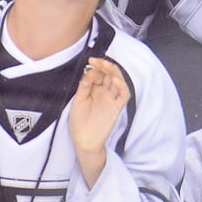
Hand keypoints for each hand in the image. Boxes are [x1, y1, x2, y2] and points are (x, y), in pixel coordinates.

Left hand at [69, 58, 129, 186]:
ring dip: (114, 72)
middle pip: (109, 75)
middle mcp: (104, 93)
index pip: (98, 74)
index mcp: (94, 90)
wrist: (83, 141)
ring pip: (118, 81)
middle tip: (98, 61)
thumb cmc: (78, 122)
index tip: (90, 62)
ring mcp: (111, 100)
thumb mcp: (78, 100)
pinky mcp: (116, 108)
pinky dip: (122, 86)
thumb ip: (85, 85)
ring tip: (106, 65)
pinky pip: (124, 95)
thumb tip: (89, 70)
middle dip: (105, 66)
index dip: (96, 67)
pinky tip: (115, 80)